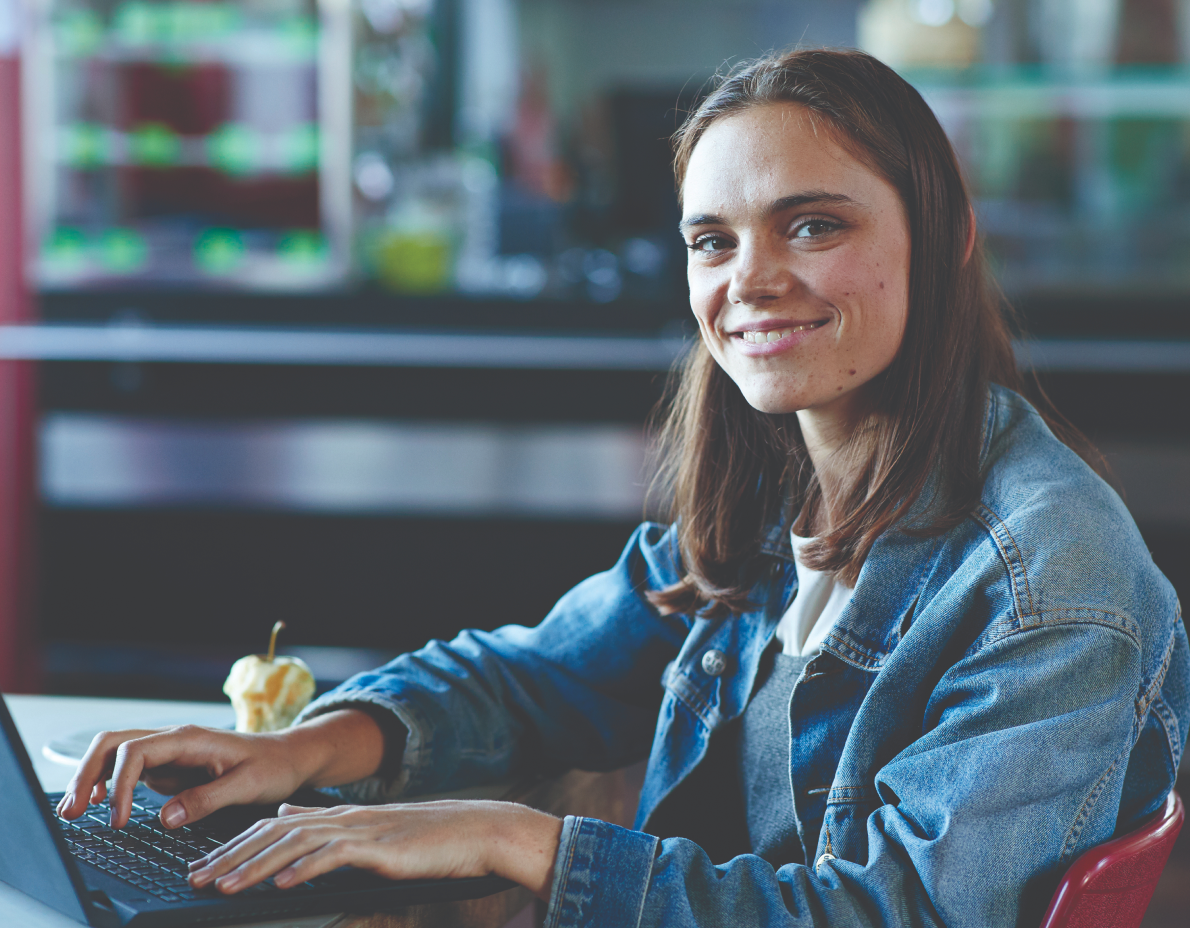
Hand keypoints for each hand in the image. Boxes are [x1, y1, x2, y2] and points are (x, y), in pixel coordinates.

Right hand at [56, 710, 385, 829]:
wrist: (290, 757)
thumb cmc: (273, 767)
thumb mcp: (247, 785)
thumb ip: (207, 799)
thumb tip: (166, 817)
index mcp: (190, 738)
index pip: (136, 750)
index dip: (119, 785)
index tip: (120, 820)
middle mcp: (174, 739)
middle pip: (114, 743)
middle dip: (86, 773)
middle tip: (71, 812)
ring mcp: (168, 752)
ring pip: (116, 754)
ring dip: (90, 777)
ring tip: (73, 810)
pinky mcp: (169, 767)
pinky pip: (128, 770)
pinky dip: (107, 784)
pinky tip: (97, 805)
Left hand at [188, 800, 563, 900]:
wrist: (472, 831)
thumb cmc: (424, 838)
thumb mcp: (367, 829)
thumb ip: (324, 823)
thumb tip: (286, 816)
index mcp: (337, 816)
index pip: (273, 828)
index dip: (234, 846)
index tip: (201, 867)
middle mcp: (342, 818)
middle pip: (274, 834)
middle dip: (231, 857)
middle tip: (196, 879)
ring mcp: (360, 830)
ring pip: (296, 843)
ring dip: (256, 866)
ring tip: (225, 886)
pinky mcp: (379, 846)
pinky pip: (334, 856)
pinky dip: (305, 868)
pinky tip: (282, 883)